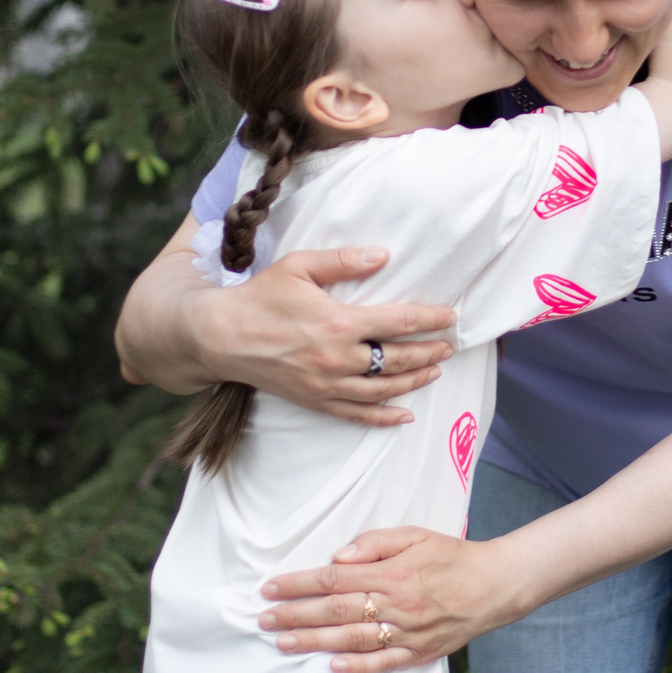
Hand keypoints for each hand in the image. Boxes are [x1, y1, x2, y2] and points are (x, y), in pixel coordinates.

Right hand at [190, 247, 455, 425]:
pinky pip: (356, 415)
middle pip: (398, 359)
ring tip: (435, 372)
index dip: (430, 319)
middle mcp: (338, 358)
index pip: (399, 322)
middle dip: (430, 352)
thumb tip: (383, 255)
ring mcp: (327, 384)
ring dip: (414, 382)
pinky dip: (383, 417)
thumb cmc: (260, 296)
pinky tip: (404, 416)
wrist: (221, 337)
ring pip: (384, 390)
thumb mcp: (298, 266)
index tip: (451, 316)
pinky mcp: (315, 401)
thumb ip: (343, 261)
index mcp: (339, 322)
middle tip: (450, 346)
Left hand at [258, 528, 525, 672]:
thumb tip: (337, 556)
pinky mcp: (420, 652)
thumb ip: (375, 543)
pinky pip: (384, 663)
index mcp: (392, 574)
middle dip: (295, 616)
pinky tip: (332, 667)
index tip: (270, 588)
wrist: (494, 585)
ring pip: (352, 640)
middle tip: (263, 619)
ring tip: (282, 644)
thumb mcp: (415, 535)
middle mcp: (396, 605)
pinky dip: (358, 666)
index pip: (334, 579)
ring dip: (314, 643)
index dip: (299, 584)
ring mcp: (407, 632)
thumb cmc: (450, 555)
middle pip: (335, 612)